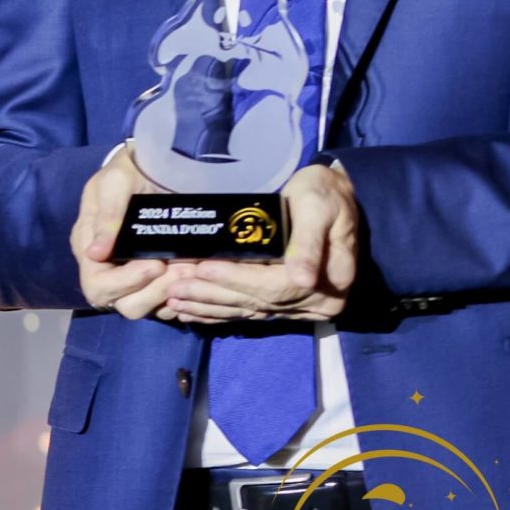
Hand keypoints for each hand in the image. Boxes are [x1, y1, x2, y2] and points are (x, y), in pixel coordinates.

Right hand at [70, 144, 190, 318]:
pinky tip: (195, 277)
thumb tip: (95, 254)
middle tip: (180, 269)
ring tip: (190, 270)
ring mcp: (131, 278)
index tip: (155, 264)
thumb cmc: (129, 172)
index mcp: (88, 247)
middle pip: (122, 304)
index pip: (97, 284)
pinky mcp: (154, 281)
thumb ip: (107, 215)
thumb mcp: (115, 183)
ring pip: (144, 308)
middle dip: (153, 292)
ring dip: (169, 294)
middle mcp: (107, 269)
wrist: (156, 165)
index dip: (125, 282)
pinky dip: (181, 297)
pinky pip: (165, 306)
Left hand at [156, 163, 362, 323]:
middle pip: (258, 301)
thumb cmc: (324, 195)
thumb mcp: (319, 210)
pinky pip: (250, 312)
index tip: (202, 269)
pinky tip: (192, 313)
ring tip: (174, 303)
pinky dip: (219, 313)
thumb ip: (309, 245)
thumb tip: (303, 280)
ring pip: (249, 310)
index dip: (237, 279)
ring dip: (209, 308)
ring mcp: (302, 307)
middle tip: (174, 288)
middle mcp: (317, 302)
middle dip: (213, 295)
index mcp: (330, 281)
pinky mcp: (287, 305)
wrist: (336, 196)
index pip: (274, 285)